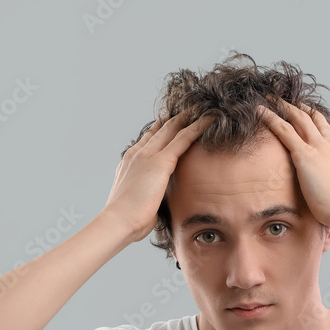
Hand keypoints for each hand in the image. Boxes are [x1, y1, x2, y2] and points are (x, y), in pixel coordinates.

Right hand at [103, 111, 215, 241]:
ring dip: (188, 118)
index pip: (147, 140)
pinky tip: (210, 119)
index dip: (158, 130)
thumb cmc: (127, 220)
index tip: (168, 122)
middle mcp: (138, 153)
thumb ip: (145, 196)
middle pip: (160, 130)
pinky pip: (184, 138)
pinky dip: (198, 127)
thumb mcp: (135, 201)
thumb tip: (154, 204)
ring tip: (202, 108)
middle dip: (175, 119)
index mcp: (130, 162)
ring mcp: (149, 155)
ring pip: (173, 129)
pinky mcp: (161, 161)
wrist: (119, 220)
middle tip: (188, 109)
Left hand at [256, 97, 329, 231]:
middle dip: (299, 107)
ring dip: (283, 106)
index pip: (328, 131)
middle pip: (314, 118)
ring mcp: (319, 147)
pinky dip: (270, 118)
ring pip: (299, 118)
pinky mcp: (305, 155)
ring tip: (270, 99)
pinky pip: (284, 130)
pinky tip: (259, 111)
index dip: (316, 121)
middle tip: (287, 101)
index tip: (307, 116)